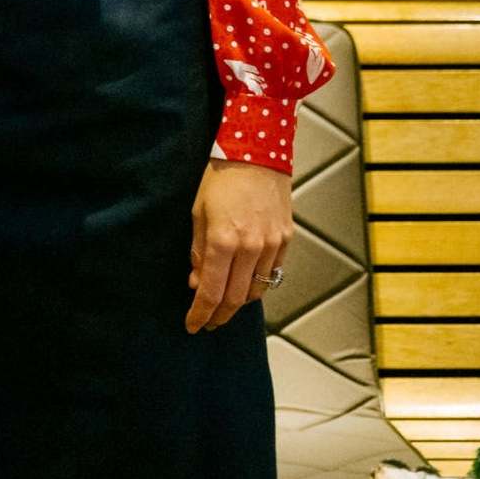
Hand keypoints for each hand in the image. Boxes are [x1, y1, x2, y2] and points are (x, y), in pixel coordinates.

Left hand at [186, 158, 291, 333]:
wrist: (257, 153)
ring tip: (224, 305)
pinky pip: (272, 273)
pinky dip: (257, 285)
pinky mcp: (286, 239)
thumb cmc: (220, 178)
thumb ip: (198, 251)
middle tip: (208, 322)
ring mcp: (272, 244)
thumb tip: (196, 282)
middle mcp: (251, 247)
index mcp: (223, 240)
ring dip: (238, 303)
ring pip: (256, 290)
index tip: (193, 325)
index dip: (201, 313)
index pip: (211, 291)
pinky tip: (244, 284)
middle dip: (219, 315)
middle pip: (235, 298)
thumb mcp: (198, 212)